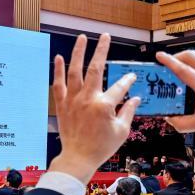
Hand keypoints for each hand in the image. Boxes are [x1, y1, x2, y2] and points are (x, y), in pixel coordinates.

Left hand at [49, 34, 139, 183]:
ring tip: (83, 38)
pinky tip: (59, 57)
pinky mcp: (62, 105)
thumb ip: (128, 112)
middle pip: (95, 69)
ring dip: (79, 53)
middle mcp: (88, 99)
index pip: (120, 87)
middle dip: (102, 50)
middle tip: (105, 36)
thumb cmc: (101, 147)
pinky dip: (58, 70)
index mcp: (104, 106)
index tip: (132, 77)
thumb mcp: (121, 131)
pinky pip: (58, 84)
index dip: (128, 81)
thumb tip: (136, 99)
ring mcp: (73, 101)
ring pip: (75, 71)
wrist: (78, 158)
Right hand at [156, 50, 194, 132]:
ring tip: (179, 68)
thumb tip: (169, 119)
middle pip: (189, 55)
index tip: (159, 56)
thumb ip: (181, 123)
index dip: (168, 61)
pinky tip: (194, 74)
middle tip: (167, 64)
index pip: (182, 69)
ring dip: (185, 59)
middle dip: (175, 56)